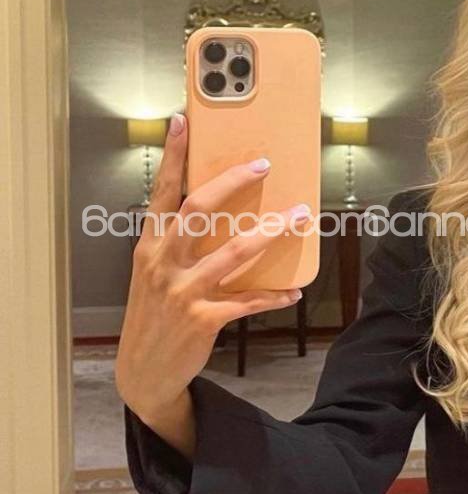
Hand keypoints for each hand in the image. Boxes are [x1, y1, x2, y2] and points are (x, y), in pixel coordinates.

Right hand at [115, 111, 311, 411]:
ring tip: (298, 216)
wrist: (143, 371)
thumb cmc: (155, 315)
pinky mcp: (203, 319)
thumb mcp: (156, 275)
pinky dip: (275, 295)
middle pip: (198, 210)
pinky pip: (248, 300)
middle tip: (263, 164)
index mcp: (150, 247)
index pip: (161, 193)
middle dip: (232, 183)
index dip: (172, 157)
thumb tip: (221, 215)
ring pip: (234, 251)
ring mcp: (183, 292)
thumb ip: (179, 246)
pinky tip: (294, 290)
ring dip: (271, 231)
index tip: (182, 122)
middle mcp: (163, 264)